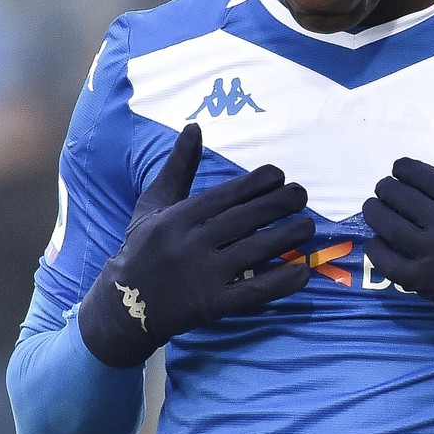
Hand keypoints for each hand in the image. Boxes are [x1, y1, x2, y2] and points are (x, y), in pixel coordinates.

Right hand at [78, 123, 315, 367]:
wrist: (124, 307)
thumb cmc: (143, 248)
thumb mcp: (154, 204)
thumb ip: (179, 167)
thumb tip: (195, 126)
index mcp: (178, 217)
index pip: (224, 196)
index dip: (255, 184)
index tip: (280, 175)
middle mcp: (191, 243)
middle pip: (243, 220)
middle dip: (278, 205)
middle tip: (302, 195)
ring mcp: (202, 276)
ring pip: (252, 252)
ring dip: (286, 237)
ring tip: (309, 226)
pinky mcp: (213, 305)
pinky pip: (252, 292)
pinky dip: (280, 282)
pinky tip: (303, 270)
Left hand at [363, 129, 433, 347]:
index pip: (423, 176)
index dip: (404, 168)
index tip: (399, 169)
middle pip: (402, 197)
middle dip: (387, 187)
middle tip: (384, 188)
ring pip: (390, 226)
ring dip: (374, 212)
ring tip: (373, 207)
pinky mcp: (425, 283)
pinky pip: (388, 263)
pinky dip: (376, 249)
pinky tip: (374, 241)